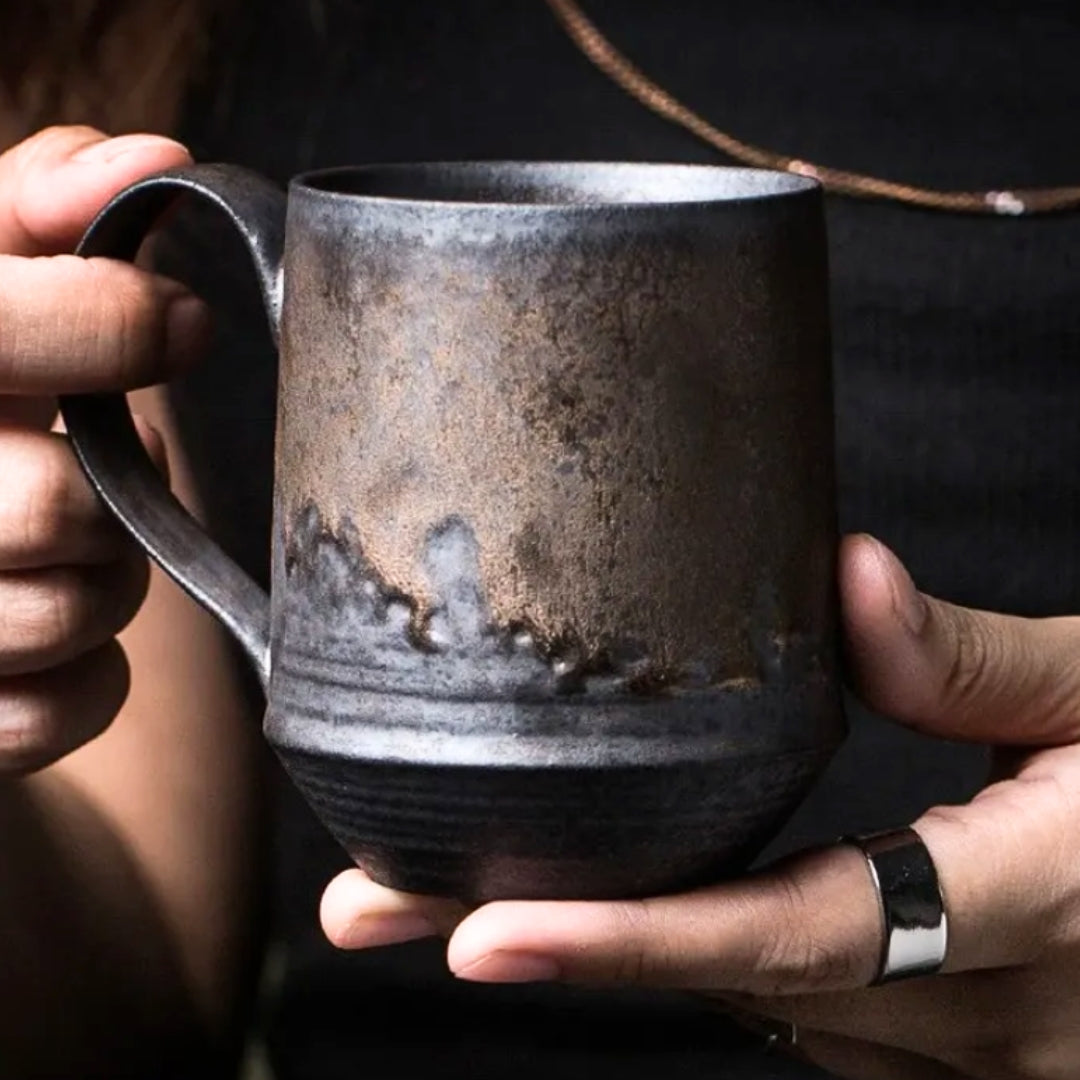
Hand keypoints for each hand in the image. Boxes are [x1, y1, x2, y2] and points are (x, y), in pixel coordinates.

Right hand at [0, 126, 205, 774]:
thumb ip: (38, 211)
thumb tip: (162, 161)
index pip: (11, 333)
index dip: (119, 324)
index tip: (185, 322)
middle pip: (60, 507)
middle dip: (113, 492)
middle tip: (96, 467)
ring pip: (73, 612)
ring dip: (107, 579)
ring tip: (67, 545)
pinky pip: (65, 709)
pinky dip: (89, 676)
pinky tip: (53, 626)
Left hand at [319, 533, 1079, 1079]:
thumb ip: (977, 656)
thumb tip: (848, 578)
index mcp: (1020, 919)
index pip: (790, 940)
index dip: (632, 942)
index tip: (476, 933)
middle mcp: (971, 1018)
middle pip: (723, 982)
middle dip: (545, 945)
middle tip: (374, 904)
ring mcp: (953, 1051)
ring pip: (744, 1002)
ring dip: (604, 949)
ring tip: (445, 889)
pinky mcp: (939, 1041)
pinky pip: (788, 1004)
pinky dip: (687, 953)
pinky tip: (611, 902)